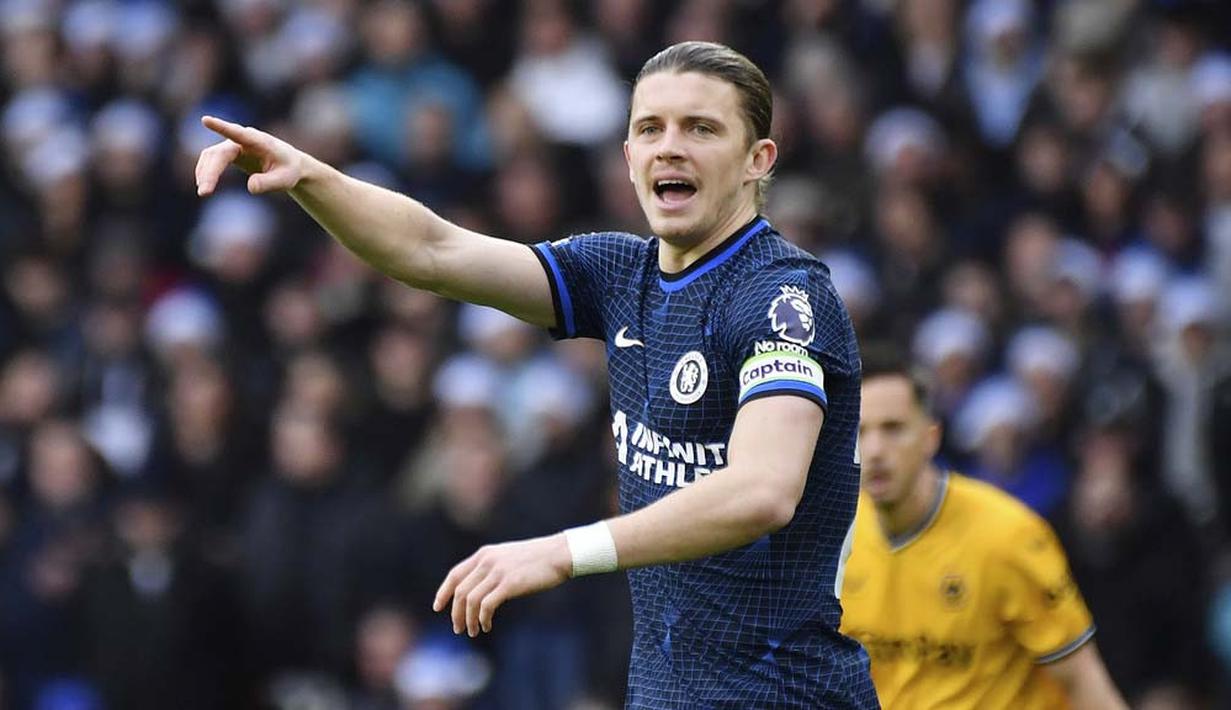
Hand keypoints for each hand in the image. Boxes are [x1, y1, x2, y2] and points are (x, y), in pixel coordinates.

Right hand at [194, 115, 305, 196]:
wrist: (289, 165)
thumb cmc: (288, 170)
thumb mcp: (284, 180)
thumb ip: (269, 183)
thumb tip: (250, 187)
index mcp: (258, 141)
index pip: (238, 133)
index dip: (221, 127)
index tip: (206, 120)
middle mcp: (242, 140)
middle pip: (219, 153)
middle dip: (210, 172)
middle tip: (203, 192)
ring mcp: (233, 145)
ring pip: (211, 156)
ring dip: (205, 173)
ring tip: (203, 193)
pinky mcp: (228, 153)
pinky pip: (212, 160)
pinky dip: (206, 172)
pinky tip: (204, 186)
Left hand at [432, 534, 571, 636]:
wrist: (558, 554)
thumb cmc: (536, 559)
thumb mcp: (507, 558)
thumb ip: (491, 568)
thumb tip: (478, 589)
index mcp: (484, 554)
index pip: (455, 574)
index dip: (443, 592)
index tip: (438, 607)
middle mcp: (487, 561)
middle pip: (460, 591)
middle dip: (456, 613)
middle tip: (458, 628)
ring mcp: (498, 572)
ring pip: (470, 601)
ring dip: (469, 620)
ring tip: (473, 631)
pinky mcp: (509, 584)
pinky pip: (486, 606)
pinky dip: (483, 619)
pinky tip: (487, 626)